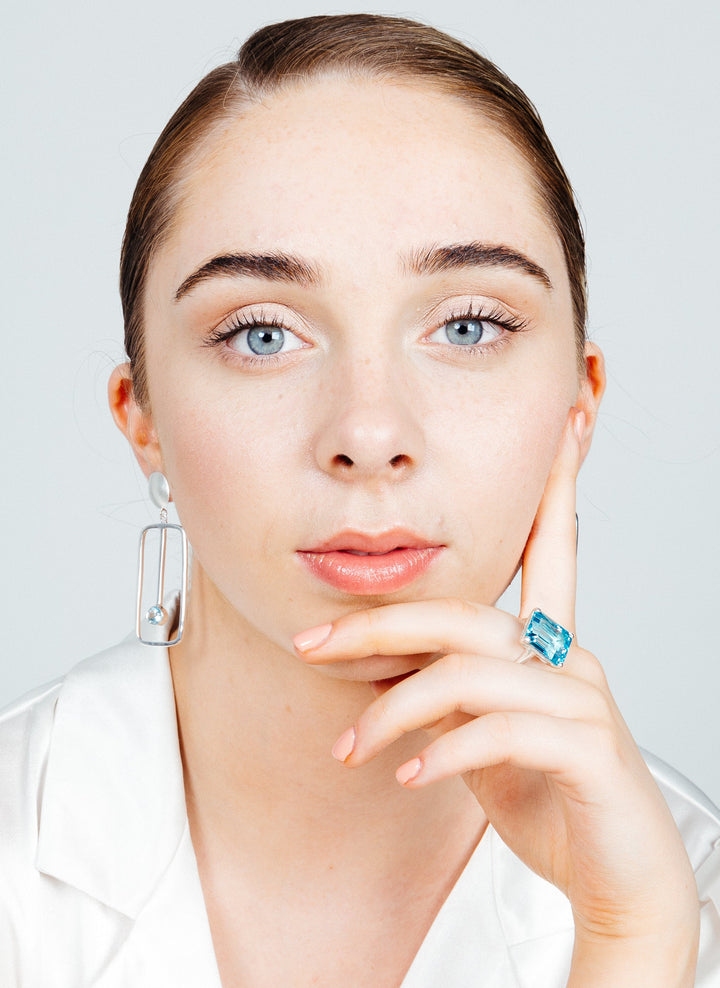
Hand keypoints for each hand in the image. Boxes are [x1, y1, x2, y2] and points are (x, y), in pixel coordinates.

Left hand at [294, 409, 699, 983]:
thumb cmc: (551, 797)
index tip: (565, 426)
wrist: (617, 876)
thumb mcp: (484, 738)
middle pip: (464, 613)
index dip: (556, 486)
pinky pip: (497, 731)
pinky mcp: (586, 748)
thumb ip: (449, 694)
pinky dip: (440, 752)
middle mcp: (569, 658)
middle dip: (378, 625)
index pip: (550, 549)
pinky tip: (408, 776)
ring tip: (352, 749)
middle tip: (309, 647)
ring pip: (468, 672)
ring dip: (393, 710)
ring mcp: (581, 700)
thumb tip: (392, 674)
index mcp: (548, 645)